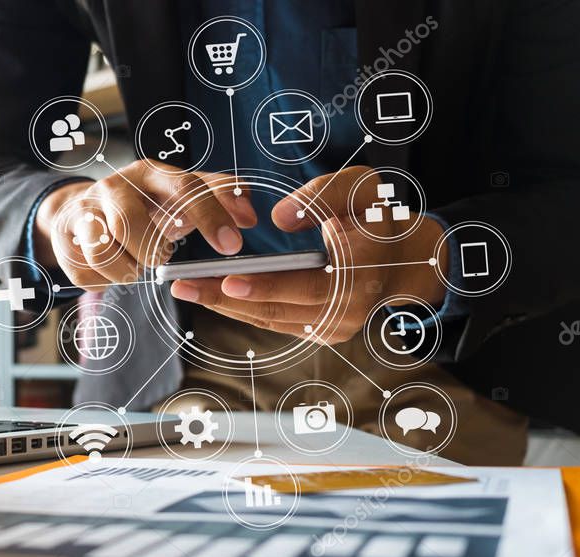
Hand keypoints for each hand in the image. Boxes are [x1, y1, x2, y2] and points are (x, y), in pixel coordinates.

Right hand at [33, 160, 256, 288]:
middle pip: (131, 224)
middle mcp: (116, 186)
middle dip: (150, 251)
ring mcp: (85, 211)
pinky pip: (86, 273)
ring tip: (135, 264)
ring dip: (126, 269)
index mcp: (152, 173)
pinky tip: (111, 270)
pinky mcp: (65, 239)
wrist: (83, 209)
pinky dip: (104, 281)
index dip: (211, 217)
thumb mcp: (182, 194)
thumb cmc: (147, 205)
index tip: (232, 247)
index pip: (185, 188)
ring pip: (103, 252)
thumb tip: (250, 213)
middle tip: (159, 256)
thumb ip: (219, 195)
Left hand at [169, 166, 448, 342]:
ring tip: (187, 288)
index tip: (229, 282)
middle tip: (183, 285)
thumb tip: (281, 218)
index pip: (309, 284)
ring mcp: (337, 325)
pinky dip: (243, 309)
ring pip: (273, 319)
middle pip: (280, 308)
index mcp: (363, 268)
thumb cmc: (379, 217)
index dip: (267, 286)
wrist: (409, 261)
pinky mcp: (324, 331)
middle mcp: (350, 306)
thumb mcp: (362, 188)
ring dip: (227, 307)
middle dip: (227, 298)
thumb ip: (323, 195)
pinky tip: (212, 295)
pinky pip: (277, 322)